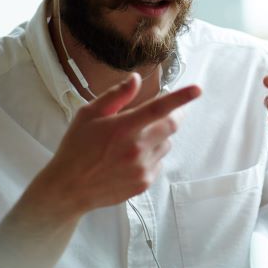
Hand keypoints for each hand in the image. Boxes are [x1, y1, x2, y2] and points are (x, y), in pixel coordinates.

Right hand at [33, 73, 200, 218]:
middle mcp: (137, 148)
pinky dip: (151, 156)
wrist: (69, 188)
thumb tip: (136, 79)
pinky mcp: (145, 182)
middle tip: (166, 111)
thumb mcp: (88, 115)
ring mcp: (143, 168)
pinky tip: (130, 158)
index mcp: (123, 128)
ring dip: (159, 137)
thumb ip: (116, 96)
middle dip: (175, 114)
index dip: (181, 98)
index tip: (197, 90)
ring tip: (134, 140)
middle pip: (172, 126)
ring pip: (166, 144)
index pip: (158, 108)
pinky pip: (159, 162)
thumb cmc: (76, 148)